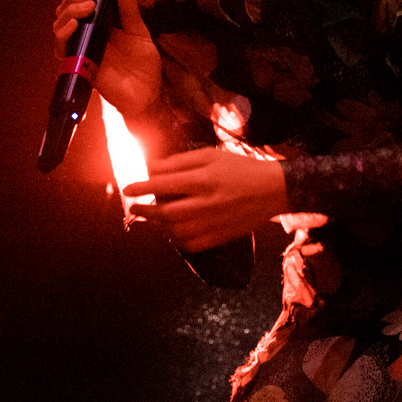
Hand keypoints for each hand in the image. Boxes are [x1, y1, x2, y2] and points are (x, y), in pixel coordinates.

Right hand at [52, 0, 161, 117]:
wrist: (147, 95)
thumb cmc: (143, 66)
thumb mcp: (140, 33)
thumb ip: (130, 11)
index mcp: (101, 22)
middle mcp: (87, 32)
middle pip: (66, 7)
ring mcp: (81, 47)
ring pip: (60, 23)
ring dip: (70, 10)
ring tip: (88, 7)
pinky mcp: (78, 63)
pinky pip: (61, 47)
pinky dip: (63, 34)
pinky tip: (75, 26)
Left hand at [123, 148, 287, 251]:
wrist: (274, 190)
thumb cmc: (240, 168)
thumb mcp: (211, 156)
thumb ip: (180, 162)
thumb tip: (151, 167)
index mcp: (204, 179)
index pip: (164, 184)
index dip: (142, 187)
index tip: (128, 188)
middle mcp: (207, 203)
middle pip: (166, 212)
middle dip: (145, 210)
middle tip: (134, 206)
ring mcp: (213, 223)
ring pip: (175, 231)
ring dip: (158, 225)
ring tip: (151, 217)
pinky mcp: (220, 237)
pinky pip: (190, 244)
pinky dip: (176, 239)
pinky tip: (172, 230)